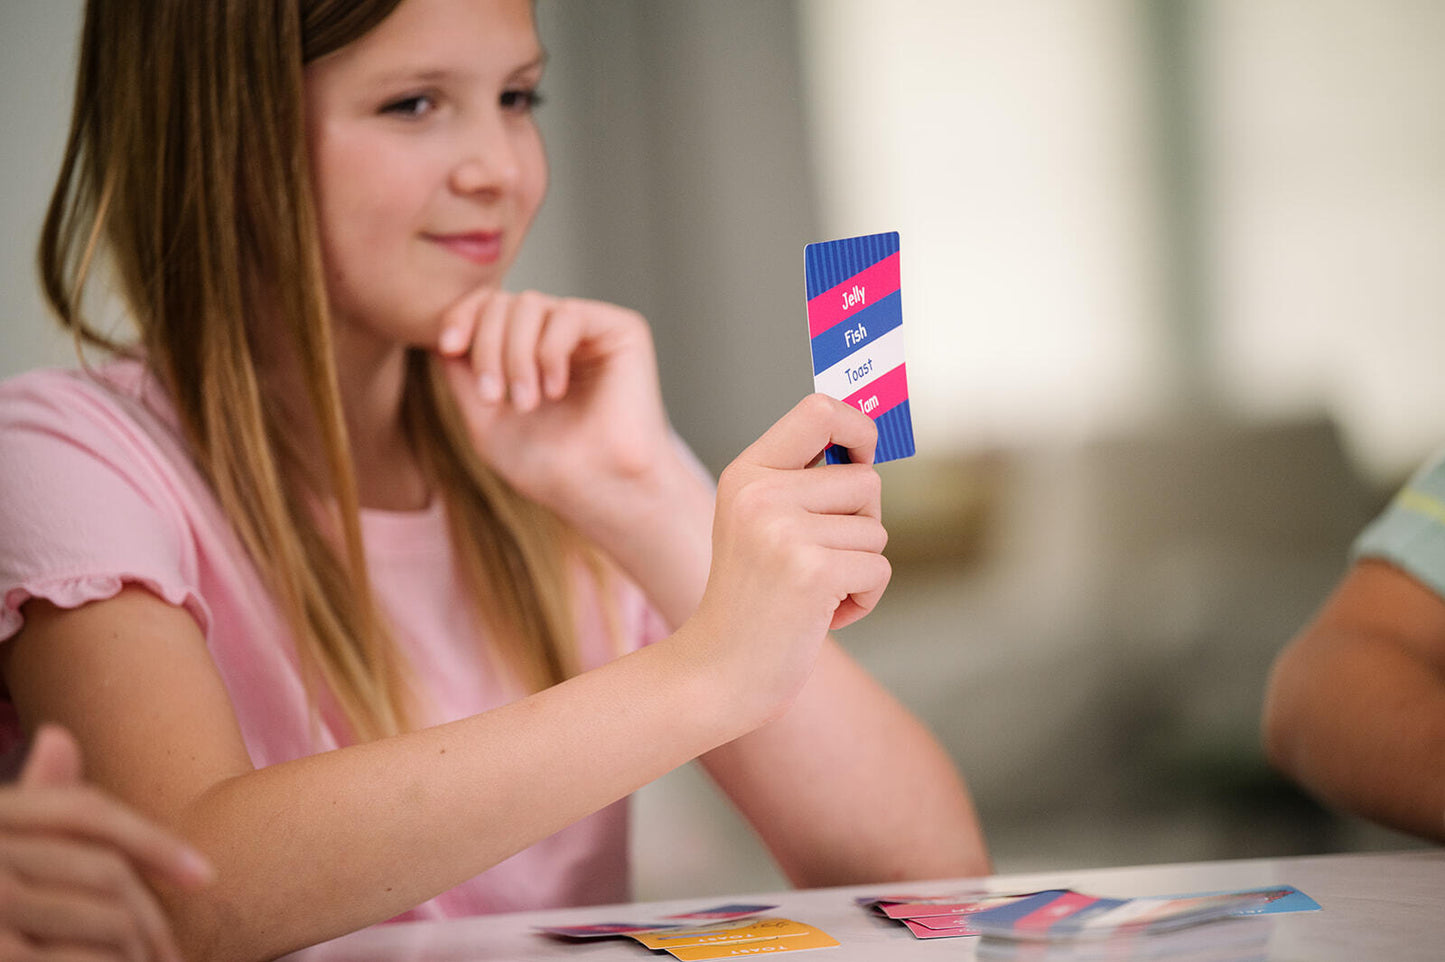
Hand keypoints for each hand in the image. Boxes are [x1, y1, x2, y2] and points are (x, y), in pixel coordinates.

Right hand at [0, 725, 212, 961]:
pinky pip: (74, 957)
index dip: (153, 841)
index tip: (205, 874)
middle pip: (105, 871)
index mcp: (0, 814)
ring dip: (140, 948)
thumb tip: (59, 738)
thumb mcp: (0, 835)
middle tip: (178, 954)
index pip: (87, 814)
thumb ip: (31, 801)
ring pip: (103, 915)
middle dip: (152, 917)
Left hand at [436, 289, 674, 526]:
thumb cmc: (547, 467)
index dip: (462, 316)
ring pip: (530, 304)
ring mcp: (589, 330)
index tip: (448, 347)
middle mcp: (557, 334)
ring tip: (526, 403)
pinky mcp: (621, 329)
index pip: (487, 308)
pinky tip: (556, 390)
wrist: (599, 490)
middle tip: (493, 398)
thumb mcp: (483, 418)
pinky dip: (549, 353)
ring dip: (515, 355)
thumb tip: (442, 332)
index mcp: (528, 351)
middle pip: (502, 302)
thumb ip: (462, 373)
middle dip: (487, 347)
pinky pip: (566, 315)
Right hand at [687, 394, 890, 723]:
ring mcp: (784, 532)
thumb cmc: (752, 598)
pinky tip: (821, 615)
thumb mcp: (759, 522)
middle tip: (818, 558)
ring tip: (812, 592)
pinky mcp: (813, 572)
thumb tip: (867, 444)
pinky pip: (878, 569)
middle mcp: (761, 494)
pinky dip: (864, 599)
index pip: (819, 411)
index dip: (859, 428)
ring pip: (875, 529)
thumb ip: (803, 481)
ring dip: (859, 568)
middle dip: (861, 523)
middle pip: (865, 480)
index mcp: (747, 473)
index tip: (863, 456)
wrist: (719, 670)